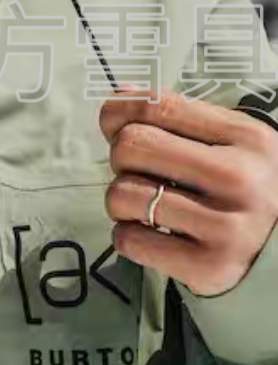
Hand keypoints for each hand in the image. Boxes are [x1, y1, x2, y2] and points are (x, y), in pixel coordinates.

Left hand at [101, 90, 277, 296]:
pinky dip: (128, 236)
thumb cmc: (252, 188)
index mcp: (246, 137)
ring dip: (121, 200)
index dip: (119, 110)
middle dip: (121, 157)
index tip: (112, 122)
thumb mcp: (235, 143)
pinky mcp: (208, 268)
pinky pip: (130, 240)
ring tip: (145, 205)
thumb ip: (181, 117)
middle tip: (138, 171)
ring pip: (122, 194)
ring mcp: (225, 227)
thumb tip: (121, 97)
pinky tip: (152, 234)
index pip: (158, 107)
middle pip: (131, 145)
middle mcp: (239, 178)